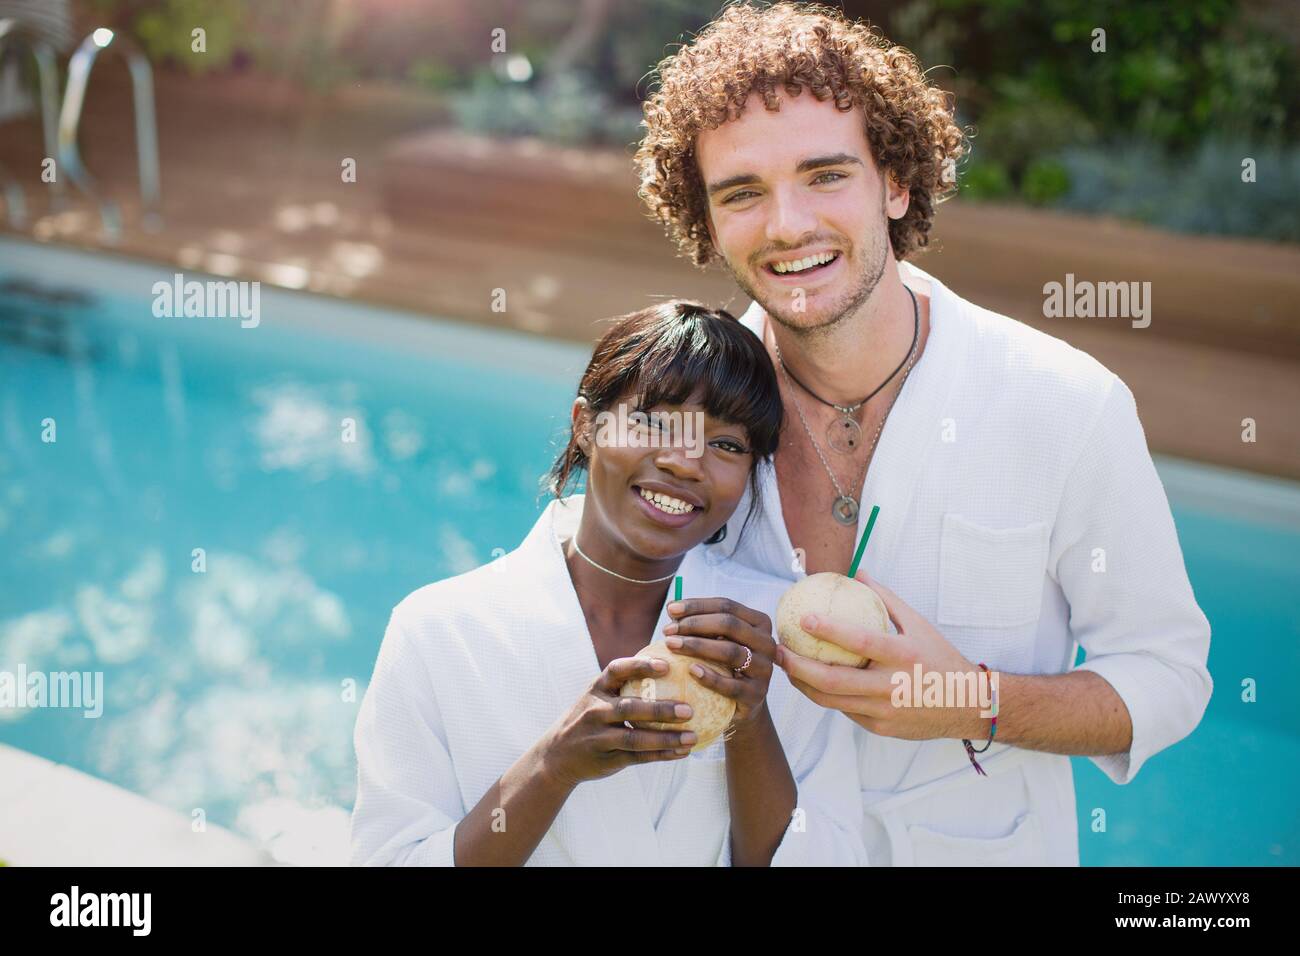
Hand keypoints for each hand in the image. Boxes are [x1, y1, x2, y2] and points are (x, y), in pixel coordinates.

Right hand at [540, 656, 695, 787]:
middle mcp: (596, 711)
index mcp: (596, 689)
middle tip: (689, 710)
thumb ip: (622, 686)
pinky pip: (638, 758)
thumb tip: (669, 667)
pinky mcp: (607, 759)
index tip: (666, 665)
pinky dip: (662, 755)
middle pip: (630, 708)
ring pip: (636, 738)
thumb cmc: (588, 719)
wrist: (556, 755)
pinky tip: (682, 752)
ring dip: (667, 738)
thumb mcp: (596, 697)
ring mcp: (600, 737)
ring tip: (692, 737)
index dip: (641, 666)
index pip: (617, 670)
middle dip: (660, 709)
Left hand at [662, 596, 775, 730]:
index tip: (670, 610)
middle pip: (729, 625)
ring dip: (697, 646)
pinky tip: (691, 670)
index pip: (727, 606)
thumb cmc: (722, 664)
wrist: (738, 704)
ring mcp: (764, 669)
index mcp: (759, 623)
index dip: (697, 606)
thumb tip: (671, 608)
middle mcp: (767, 643)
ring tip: (672, 645)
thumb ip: (698, 623)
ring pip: (731, 651)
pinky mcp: (756, 694)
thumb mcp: (715, 640)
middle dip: (695, 624)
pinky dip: (710, 677)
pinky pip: (732, 685)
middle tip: (668, 631)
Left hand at [775, 570, 983, 740]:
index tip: (803, 618)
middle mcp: (891, 686)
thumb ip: (886, 599)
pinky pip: (845, 711)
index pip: (859, 641)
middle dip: (797, 667)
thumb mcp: (919, 625)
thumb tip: (858, 572)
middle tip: (778, 651)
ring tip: (786, 668)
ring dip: (802, 685)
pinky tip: (811, 683)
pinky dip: (826, 696)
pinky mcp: (880, 728)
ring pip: (830, 701)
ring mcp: (883, 711)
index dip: (828, 629)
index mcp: (902, 656)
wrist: (968, 706)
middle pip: (831, 681)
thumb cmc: (940, 658)